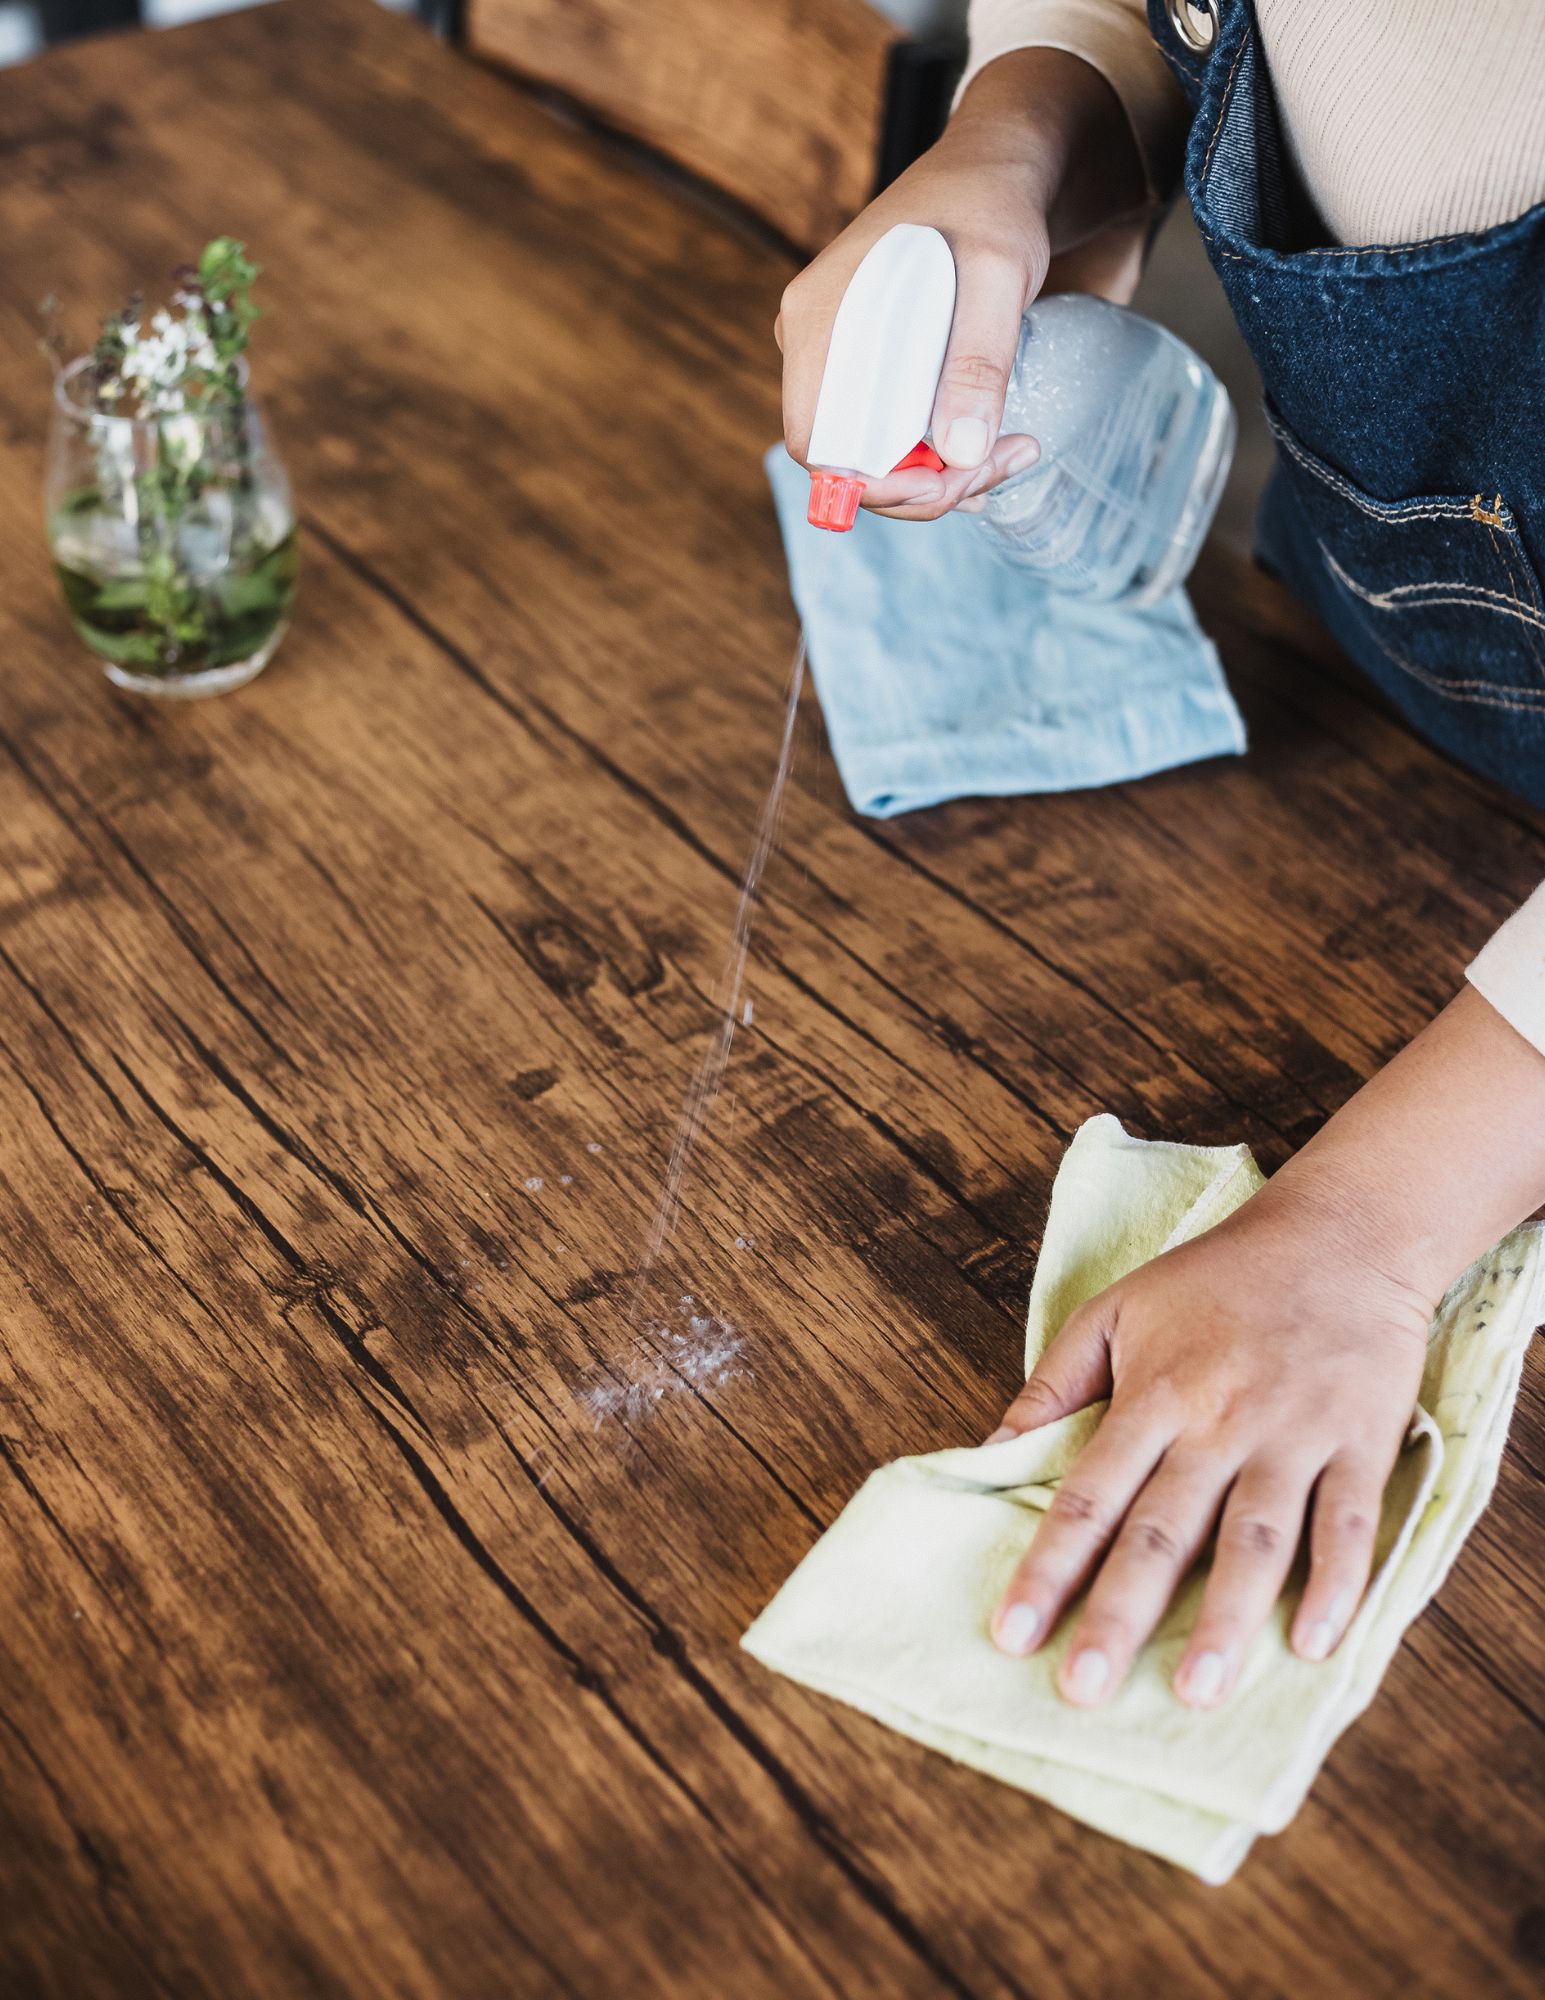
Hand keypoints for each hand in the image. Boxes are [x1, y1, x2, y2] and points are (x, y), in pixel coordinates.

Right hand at [777, 50, 1145, 521]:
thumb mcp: (998, 272)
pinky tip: (989, 449)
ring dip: (940, 478)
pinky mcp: (877, 369)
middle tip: (1001, 464)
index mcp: (819, 319)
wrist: (999, 167)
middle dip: (923, 486)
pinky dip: (939, 459)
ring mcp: (844, 360)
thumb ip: (978, 360)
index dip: (877, 483)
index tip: (951, 481)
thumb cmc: (992, 203)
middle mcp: (818, 346)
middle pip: (848, 460)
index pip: (817, 442)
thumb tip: (958, 454)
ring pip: (874, 458)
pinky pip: (892, 438)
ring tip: (1010, 452)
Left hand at [988, 1179, 1432, 1707]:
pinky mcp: (1362, 1443)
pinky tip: (1313, 1645)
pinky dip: (1337, 1585)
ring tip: (1195, 1693)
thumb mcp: (1115, 1309)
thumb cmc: (1216, 1278)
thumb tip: (990, 1452)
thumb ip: (1053, 1385)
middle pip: (1163, 1530)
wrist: (1340, 1233)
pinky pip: (1350, 1523)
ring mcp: (1294, 1435)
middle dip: (1119, 1613)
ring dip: (1226, 1620)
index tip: (1011, 1635)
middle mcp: (1220, 1422)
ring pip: (1256, 1540)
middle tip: (1083, 1689)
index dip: (1047, 1567)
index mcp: (1154, 1393)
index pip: (1088, 1494)